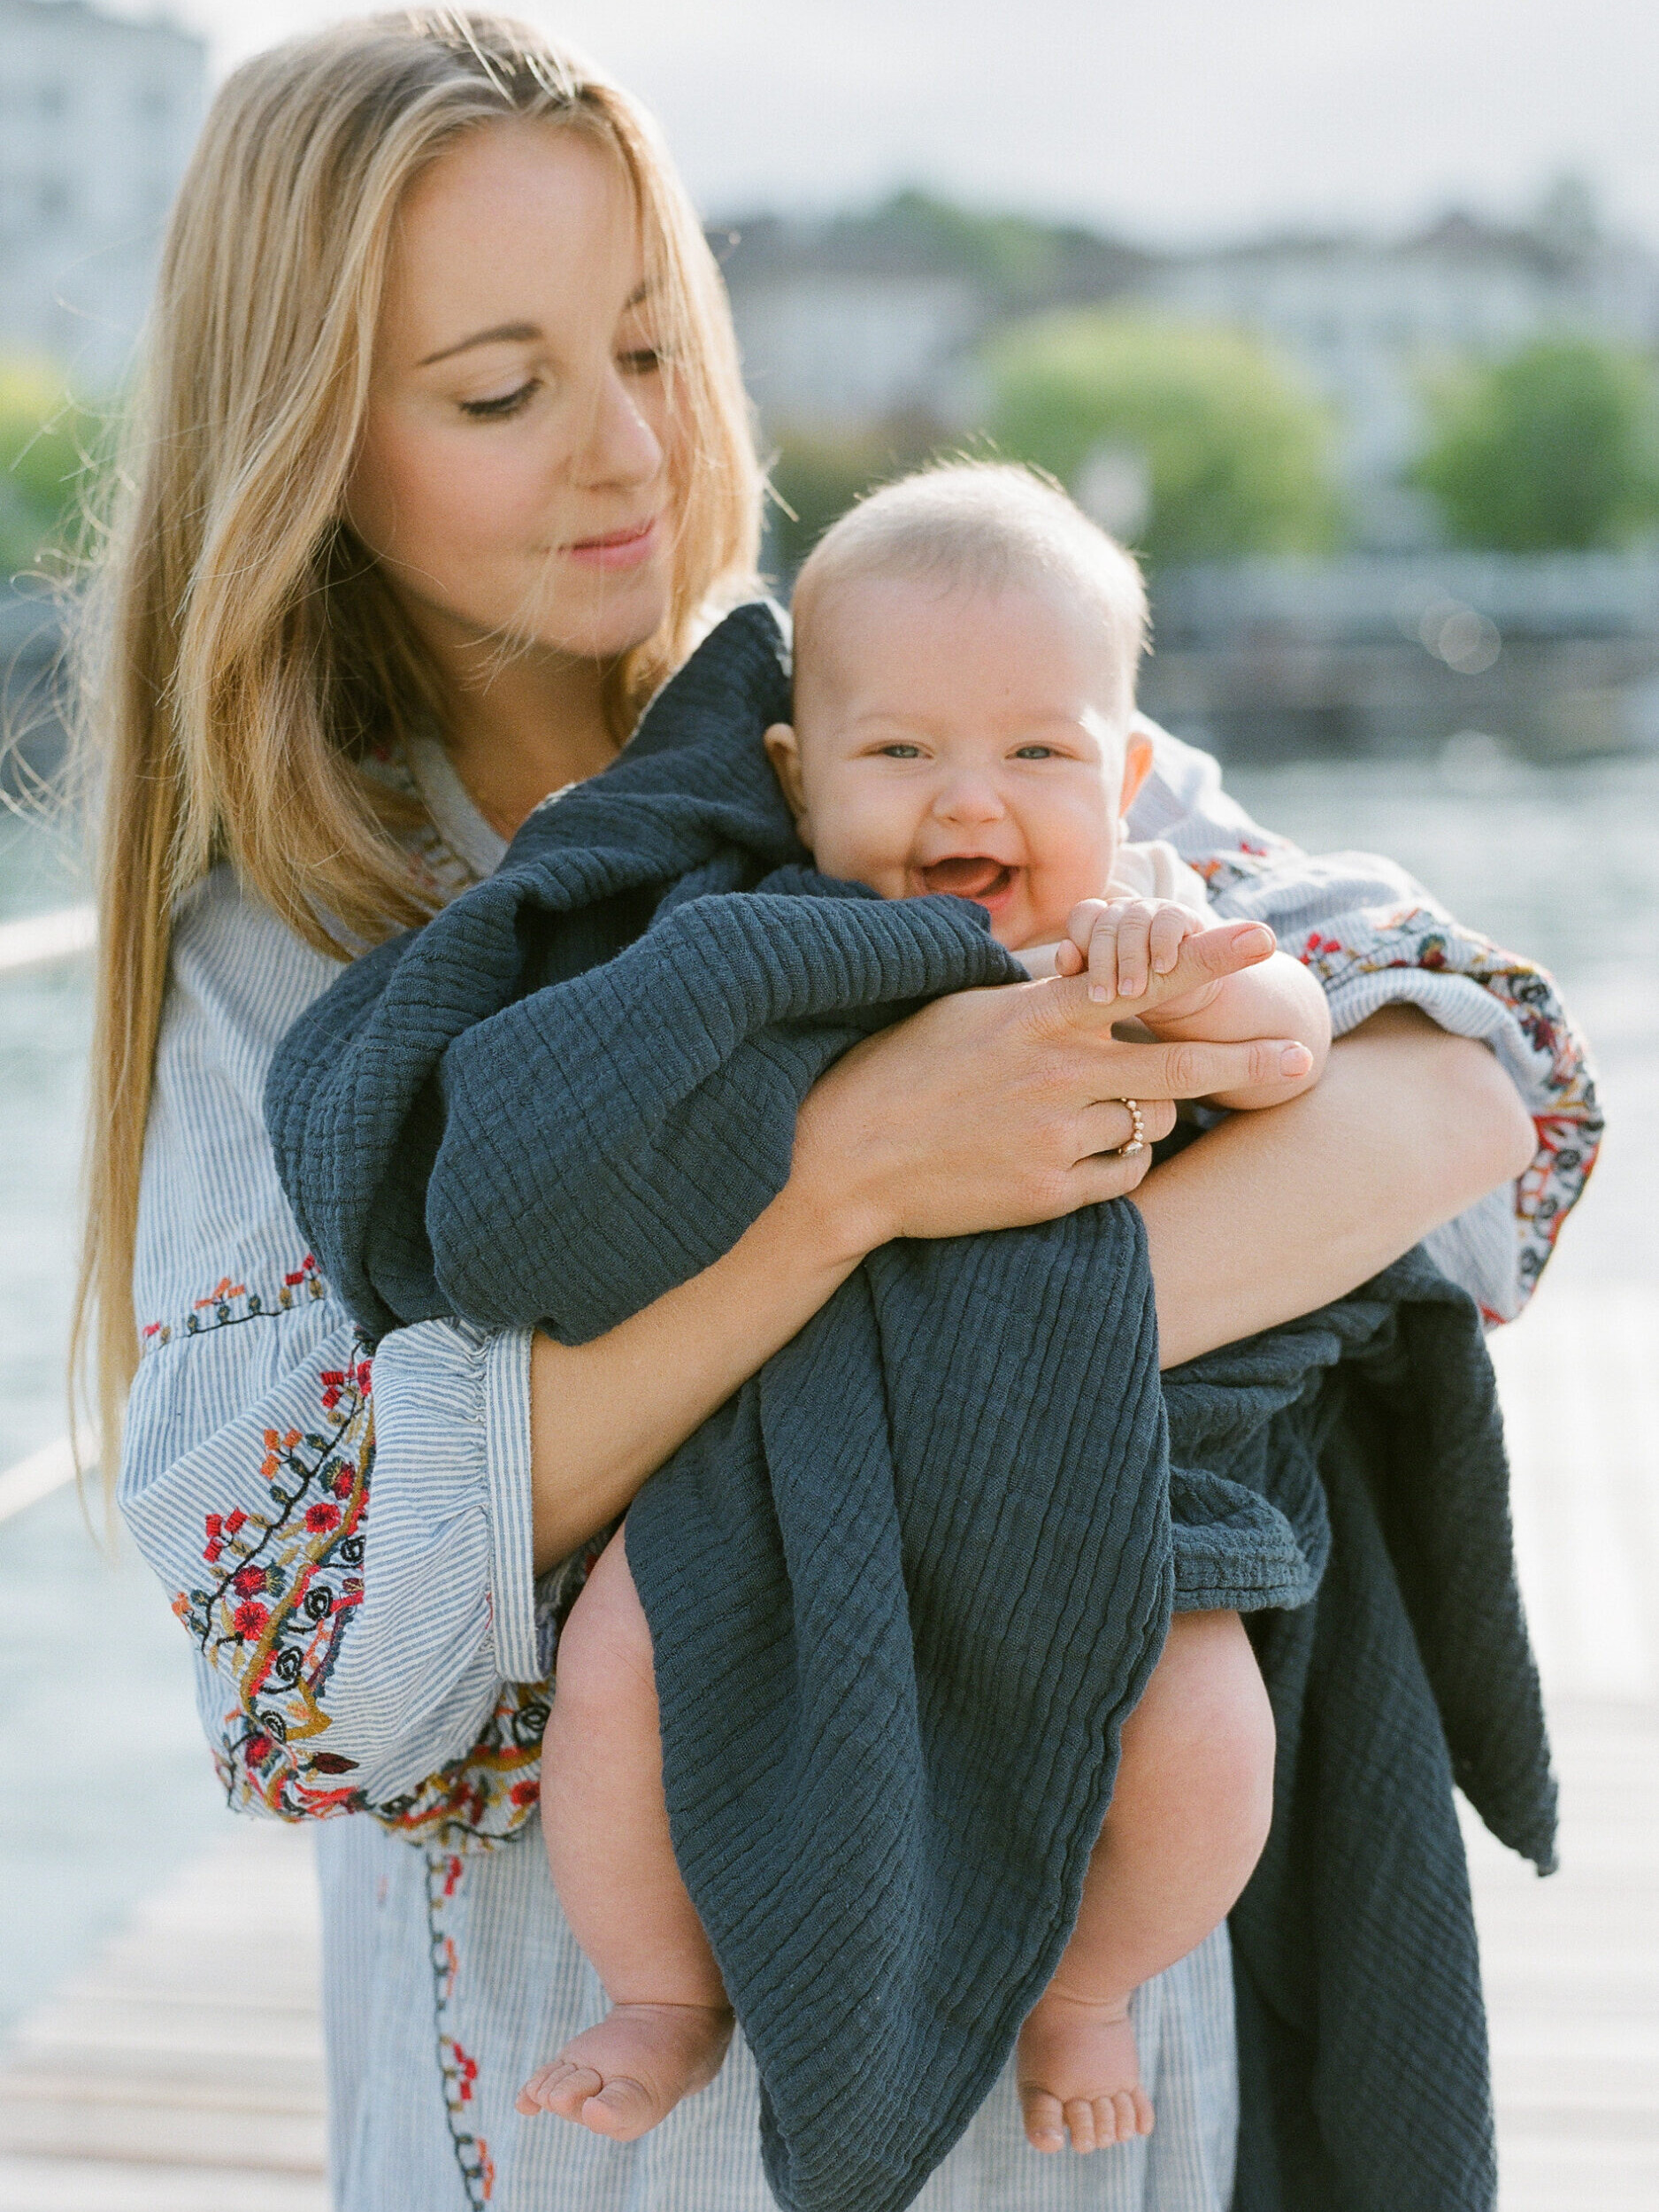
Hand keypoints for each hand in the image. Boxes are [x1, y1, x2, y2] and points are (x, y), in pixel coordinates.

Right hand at [792, 922, 1315, 1254]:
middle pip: (1181, 1069)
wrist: (846, 1156)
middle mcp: (1059, 1073)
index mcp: (1040, 1015)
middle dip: (1247, 1062)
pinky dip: (1117, 1162)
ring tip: (1099, 1109)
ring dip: (1146, 1116)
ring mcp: (1058, 1136)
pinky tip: (1075, 1153)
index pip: (1143, 978)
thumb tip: (1101, 962)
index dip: (1209, 958)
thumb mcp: (970, 1005)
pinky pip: (1122, 1175)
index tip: (1262, 940)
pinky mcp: (1052, 1193)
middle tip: (1300, 1056)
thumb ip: (1044, 987)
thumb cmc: (903, 1066)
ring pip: (1151, 1125)